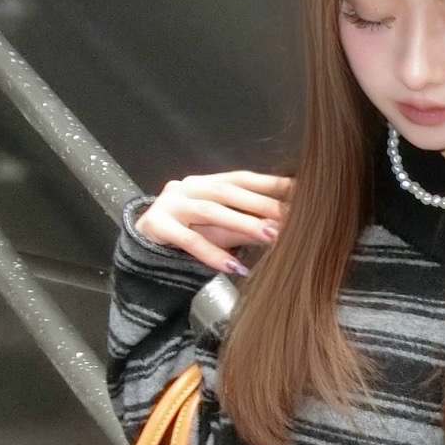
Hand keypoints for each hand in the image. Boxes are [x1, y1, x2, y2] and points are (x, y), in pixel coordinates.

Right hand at [134, 171, 292, 275]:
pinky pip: (189, 240)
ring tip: (270, 235)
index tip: (300, 190)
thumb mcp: (219, 230)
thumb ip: (246, 225)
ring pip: (211, 210)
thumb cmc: (188, 238)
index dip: (271, 183)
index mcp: (205, 182)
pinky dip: (213, 254)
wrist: (143, 253)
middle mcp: (187, 187)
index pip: (243, 178)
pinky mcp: (156, 226)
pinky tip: (234, 266)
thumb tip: (285, 227)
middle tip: (291, 215)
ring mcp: (170, 204)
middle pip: (229, 191)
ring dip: (243, 223)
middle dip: (262, 203)